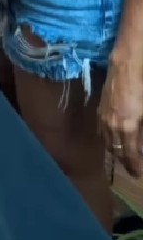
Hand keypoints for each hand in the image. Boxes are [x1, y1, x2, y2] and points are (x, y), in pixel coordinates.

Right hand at [101, 55, 142, 176]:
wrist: (127, 65)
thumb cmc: (141, 87)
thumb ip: (142, 133)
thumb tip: (140, 149)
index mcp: (125, 126)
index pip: (128, 153)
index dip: (133, 165)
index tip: (137, 174)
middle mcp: (111, 124)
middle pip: (115, 149)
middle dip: (124, 160)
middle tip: (132, 169)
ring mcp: (103, 115)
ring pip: (106, 140)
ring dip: (115, 150)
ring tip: (123, 156)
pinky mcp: (101, 107)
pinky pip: (101, 129)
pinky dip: (107, 138)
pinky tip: (112, 138)